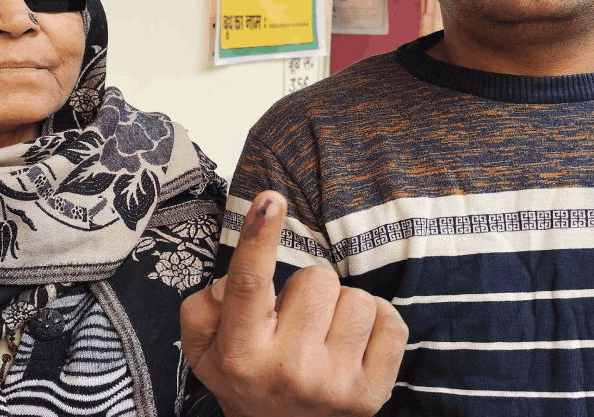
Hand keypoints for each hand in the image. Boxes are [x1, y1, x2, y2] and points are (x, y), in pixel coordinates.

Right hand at [179, 191, 407, 416]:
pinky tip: (351, 343)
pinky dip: (375, 323)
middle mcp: (288, 371)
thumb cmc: (244, 375)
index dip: (259, 236)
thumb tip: (235, 274)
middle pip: (316, 278)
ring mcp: (333, 386)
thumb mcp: (203, 347)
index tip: (270, 199)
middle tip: (294, 318)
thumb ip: (202, 306)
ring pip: (357, 299)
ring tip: (323, 333)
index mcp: (241, 354)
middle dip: (307, 288)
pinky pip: (390, 322)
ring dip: (341, 307)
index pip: (250, 284)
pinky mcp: (371, 395)